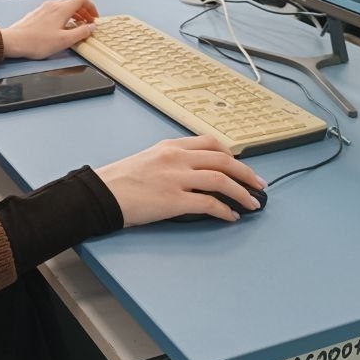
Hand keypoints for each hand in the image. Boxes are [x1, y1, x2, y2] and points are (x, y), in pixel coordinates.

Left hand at [0, 0, 98, 58]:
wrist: (14, 41)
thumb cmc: (36, 42)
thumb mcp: (64, 41)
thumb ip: (81, 33)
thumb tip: (91, 27)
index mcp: (61, 9)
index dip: (91, 7)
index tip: (94, 17)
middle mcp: (53, 5)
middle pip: (73, 2)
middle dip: (84, 12)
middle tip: (88, 23)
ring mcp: (44, 9)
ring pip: (64, 6)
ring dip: (74, 14)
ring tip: (77, 26)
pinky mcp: (38, 14)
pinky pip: (55, 11)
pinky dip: (64, 16)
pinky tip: (62, 28)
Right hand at [95, 136, 265, 225]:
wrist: (101, 194)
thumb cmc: (120, 180)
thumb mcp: (148, 158)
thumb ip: (172, 161)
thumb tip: (194, 174)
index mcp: (170, 146)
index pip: (210, 143)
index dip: (232, 155)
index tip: (241, 165)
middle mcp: (177, 158)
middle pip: (223, 160)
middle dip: (246, 173)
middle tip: (259, 184)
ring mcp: (176, 178)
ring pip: (221, 180)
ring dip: (241, 192)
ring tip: (252, 203)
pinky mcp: (174, 200)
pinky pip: (209, 203)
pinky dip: (225, 210)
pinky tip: (231, 216)